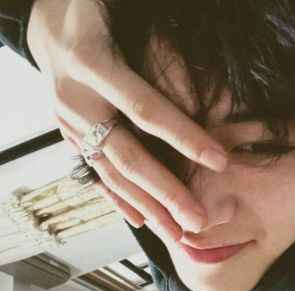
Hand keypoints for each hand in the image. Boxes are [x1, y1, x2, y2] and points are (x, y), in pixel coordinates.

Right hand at [27, 0, 226, 240]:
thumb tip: (198, 100)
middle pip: (127, 155)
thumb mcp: (124, 14)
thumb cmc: (92, 8)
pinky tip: (139, 219)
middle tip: (196, 221)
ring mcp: (69, 123)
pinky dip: (118, 198)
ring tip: (174, 233)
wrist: (45, 19)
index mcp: (91, 63)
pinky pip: (95, 173)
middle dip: (164, 191)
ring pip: (111, 173)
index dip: (183, 136)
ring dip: (146, 206)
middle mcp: (77, 100)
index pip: (145, 109)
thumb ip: (159, 54)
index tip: (218, 161)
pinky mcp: (69, 136)